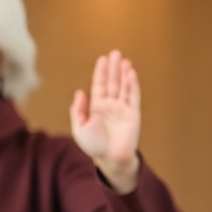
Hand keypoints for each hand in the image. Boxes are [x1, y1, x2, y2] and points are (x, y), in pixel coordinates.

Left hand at [70, 50, 140, 193]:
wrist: (109, 158)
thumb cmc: (93, 146)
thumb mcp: (79, 128)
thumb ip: (78, 110)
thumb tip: (80, 92)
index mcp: (96, 107)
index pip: (99, 85)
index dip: (101, 72)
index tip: (102, 59)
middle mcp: (110, 105)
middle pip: (112, 82)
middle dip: (113, 68)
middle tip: (115, 53)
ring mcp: (122, 109)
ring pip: (123, 87)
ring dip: (124, 73)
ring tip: (124, 60)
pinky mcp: (133, 114)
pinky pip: (133, 96)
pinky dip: (132, 84)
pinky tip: (131, 73)